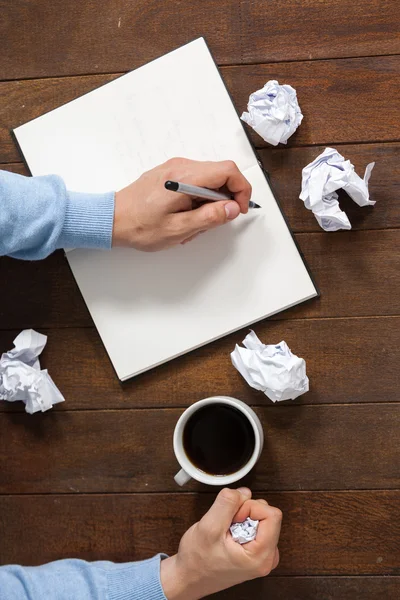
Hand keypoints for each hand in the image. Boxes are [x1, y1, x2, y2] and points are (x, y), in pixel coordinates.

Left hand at [112, 158, 251, 250]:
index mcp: (185, 177)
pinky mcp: (169, 173)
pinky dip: (197, 199)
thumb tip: (233, 208)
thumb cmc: (140, 227)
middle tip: (212, 222)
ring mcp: (174, 167)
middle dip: (224, 199)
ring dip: (209, 202)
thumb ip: (209, 217)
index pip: (228, 171)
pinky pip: (194, 182)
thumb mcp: (178, 229)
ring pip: (208, 180)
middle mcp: (181, 166)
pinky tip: (184, 216)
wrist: (112, 219)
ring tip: (192, 224)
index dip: (241, 189)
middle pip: (220, 174)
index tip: (239, 209)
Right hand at [160, 488, 281, 599]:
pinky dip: (241, 523)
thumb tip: (244, 492)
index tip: (233, 517)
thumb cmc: (197, 560)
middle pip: (267, 515)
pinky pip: (255, 525)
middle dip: (245, 511)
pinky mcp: (256, 551)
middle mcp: (267, 557)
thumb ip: (227, 503)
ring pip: (261, 517)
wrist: (189, 577)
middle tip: (226, 525)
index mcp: (261, 556)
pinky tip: (228, 534)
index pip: (271, 514)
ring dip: (242, 517)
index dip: (249, 508)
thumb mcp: (208, 527)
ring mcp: (263, 554)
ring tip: (225, 531)